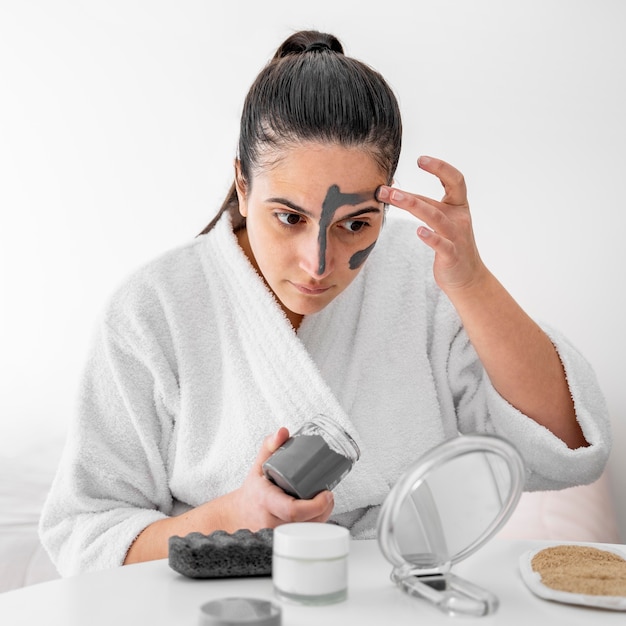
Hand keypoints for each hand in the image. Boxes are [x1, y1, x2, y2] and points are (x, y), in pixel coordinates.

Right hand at [221, 427, 334, 530]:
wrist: (237, 515)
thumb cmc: (252, 491)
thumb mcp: (258, 465)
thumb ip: (270, 445)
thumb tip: (284, 431)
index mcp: (266, 501)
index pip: (293, 510)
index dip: (315, 505)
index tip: (327, 493)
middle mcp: (270, 521)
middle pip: (305, 522)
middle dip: (323, 509)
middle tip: (329, 495)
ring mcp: (276, 535)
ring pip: (307, 532)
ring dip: (321, 518)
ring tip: (325, 502)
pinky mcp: (281, 542)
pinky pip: (303, 537)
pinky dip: (314, 526)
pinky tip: (318, 515)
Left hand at [377, 156, 486, 293]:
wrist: (468, 278)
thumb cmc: (451, 245)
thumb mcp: (442, 221)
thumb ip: (426, 206)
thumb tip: (395, 191)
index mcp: (459, 207)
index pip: (455, 180)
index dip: (440, 167)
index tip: (420, 159)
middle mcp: (459, 219)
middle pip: (434, 201)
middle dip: (408, 195)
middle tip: (384, 189)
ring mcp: (457, 237)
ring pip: (435, 218)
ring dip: (413, 206)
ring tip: (394, 198)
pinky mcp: (452, 255)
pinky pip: (442, 245)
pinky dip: (431, 237)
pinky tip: (419, 231)